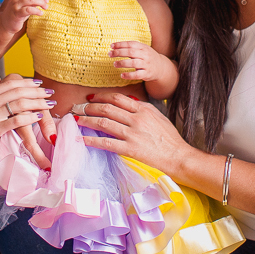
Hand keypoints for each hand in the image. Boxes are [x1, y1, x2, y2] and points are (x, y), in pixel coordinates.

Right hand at [0, 0, 48, 33]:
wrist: (6, 24)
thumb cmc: (17, 13)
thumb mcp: (24, 4)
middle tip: (47, 1)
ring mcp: (15, 5)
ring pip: (31, 0)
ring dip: (41, 2)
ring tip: (45, 7)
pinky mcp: (17, 13)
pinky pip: (29, 10)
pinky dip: (37, 11)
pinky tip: (40, 13)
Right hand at [0, 74, 50, 168]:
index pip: (10, 83)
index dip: (27, 82)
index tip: (40, 83)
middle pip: (17, 91)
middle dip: (36, 91)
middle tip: (50, 93)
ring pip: (19, 104)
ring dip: (37, 103)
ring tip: (49, 105)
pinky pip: (16, 120)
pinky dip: (29, 117)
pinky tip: (38, 117)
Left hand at [73, 93, 192, 173]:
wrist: (178, 156)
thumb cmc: (169, 138)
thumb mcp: (157, 116)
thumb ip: (142, 109)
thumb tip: (127, 102)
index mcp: (143, 109)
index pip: (117, 98)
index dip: (101, 97)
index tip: (91, 98)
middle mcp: (136, 119)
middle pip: (107, 108)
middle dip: (89, 107)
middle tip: (78, 107)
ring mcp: (132, 134)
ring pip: (104, 123)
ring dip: (87, 120)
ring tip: (76, 120)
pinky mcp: (130, 149)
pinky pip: (106, 143)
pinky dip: (92, 140)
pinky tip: (82, 139)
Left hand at [110, 41, 174, 82]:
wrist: (161, 67)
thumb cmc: (147, 57)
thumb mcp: (142, 49)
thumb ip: (131, 48)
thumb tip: (115, 47)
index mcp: (143, 47)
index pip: (131, 44)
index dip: (120, 44)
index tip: (111, 46)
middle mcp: (145, 55)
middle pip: (131, 52)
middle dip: (119, 53)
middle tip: (110, 54)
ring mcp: (146, 64)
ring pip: (133, 63)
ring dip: (122, 63)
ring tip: (114, 64)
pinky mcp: (147, 74)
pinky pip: (137, 75)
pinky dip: (129, 75)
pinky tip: (122, 75)